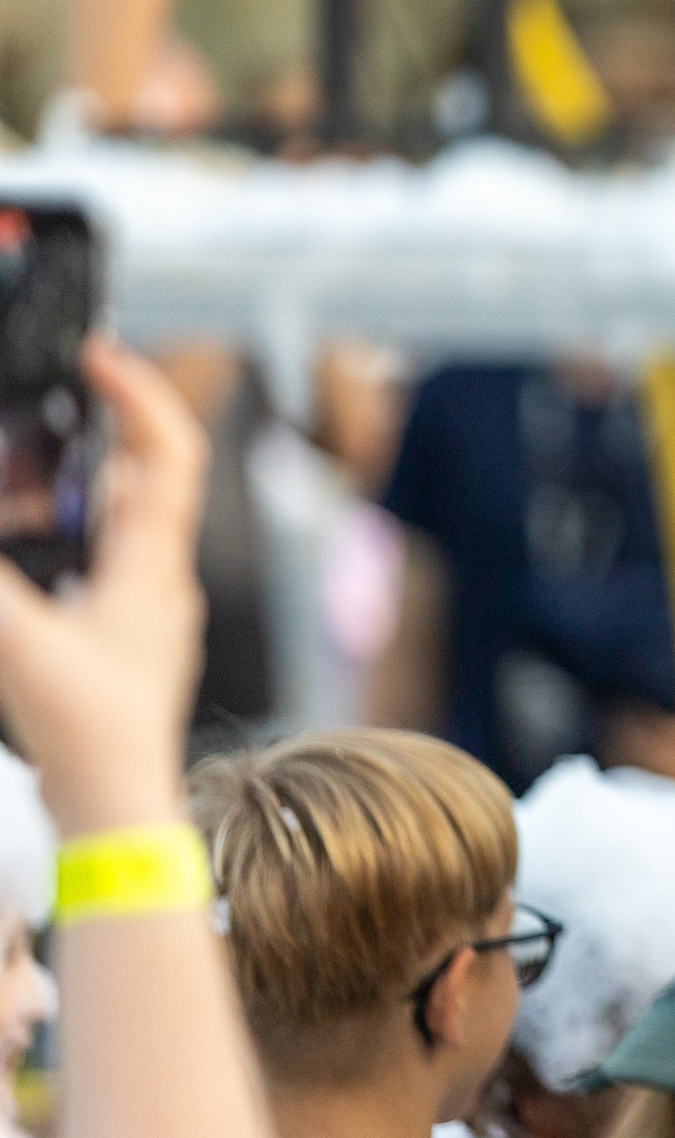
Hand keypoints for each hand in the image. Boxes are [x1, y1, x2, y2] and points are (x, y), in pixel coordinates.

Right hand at [0, 339, 209, 833]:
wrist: (118, 806)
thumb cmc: (92, 734)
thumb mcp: (22, 641)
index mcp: (153, 565)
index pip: (168, 453)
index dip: (140, 394)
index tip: (99, 355)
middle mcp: (161, 579)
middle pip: (142, 479)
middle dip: (92, 434)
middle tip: (44, 408)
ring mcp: (146, 610)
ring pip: (117, 522)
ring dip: (69, 490)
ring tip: (19, 478)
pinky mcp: (122, 640)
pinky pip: (101, 563)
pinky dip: (62, 540)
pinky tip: (24, 552)